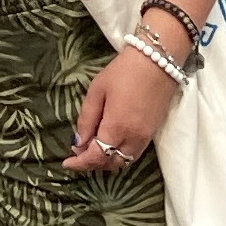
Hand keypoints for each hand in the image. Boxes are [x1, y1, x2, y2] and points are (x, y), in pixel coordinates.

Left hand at [66, 48, 175, 173]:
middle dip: (93, 164)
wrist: (159, 61)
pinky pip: (135, 154)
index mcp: (117, 127)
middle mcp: (133, 138)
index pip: (96, 157)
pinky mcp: (153, 132)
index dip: (80, 163)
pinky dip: (120, 155)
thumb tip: (78, 143)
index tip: (67, 163)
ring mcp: (146, 137)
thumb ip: (86, 120)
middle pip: (111, 164)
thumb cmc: (124, 71)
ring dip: (108, 162)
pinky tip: (111, 145)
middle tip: (78, 155)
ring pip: (125, 161)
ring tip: (93, 151)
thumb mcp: (97, 90)